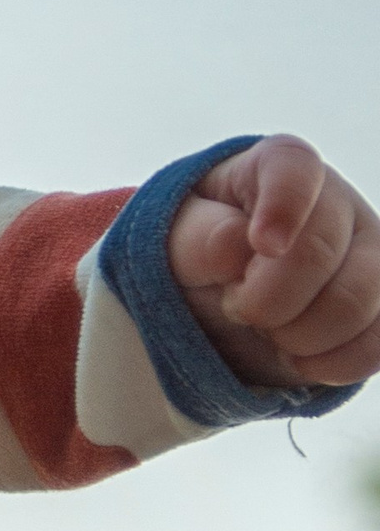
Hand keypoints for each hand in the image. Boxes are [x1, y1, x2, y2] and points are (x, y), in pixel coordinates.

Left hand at [168, 135, 379, 387]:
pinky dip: (333, 363)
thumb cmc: (196, 255)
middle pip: (322, 250)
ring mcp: (370, 252)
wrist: (221, 301)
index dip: (283, 205)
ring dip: (300, 335)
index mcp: (275, 167)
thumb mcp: (171, 241)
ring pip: (359, 299)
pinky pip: (378, 341)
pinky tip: (299, 358)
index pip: (293, 168)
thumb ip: (194, 238)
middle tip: (235, 308)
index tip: (262, 245)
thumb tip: (235, 243)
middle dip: (267, 299)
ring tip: (268, 333)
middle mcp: (336, 202)